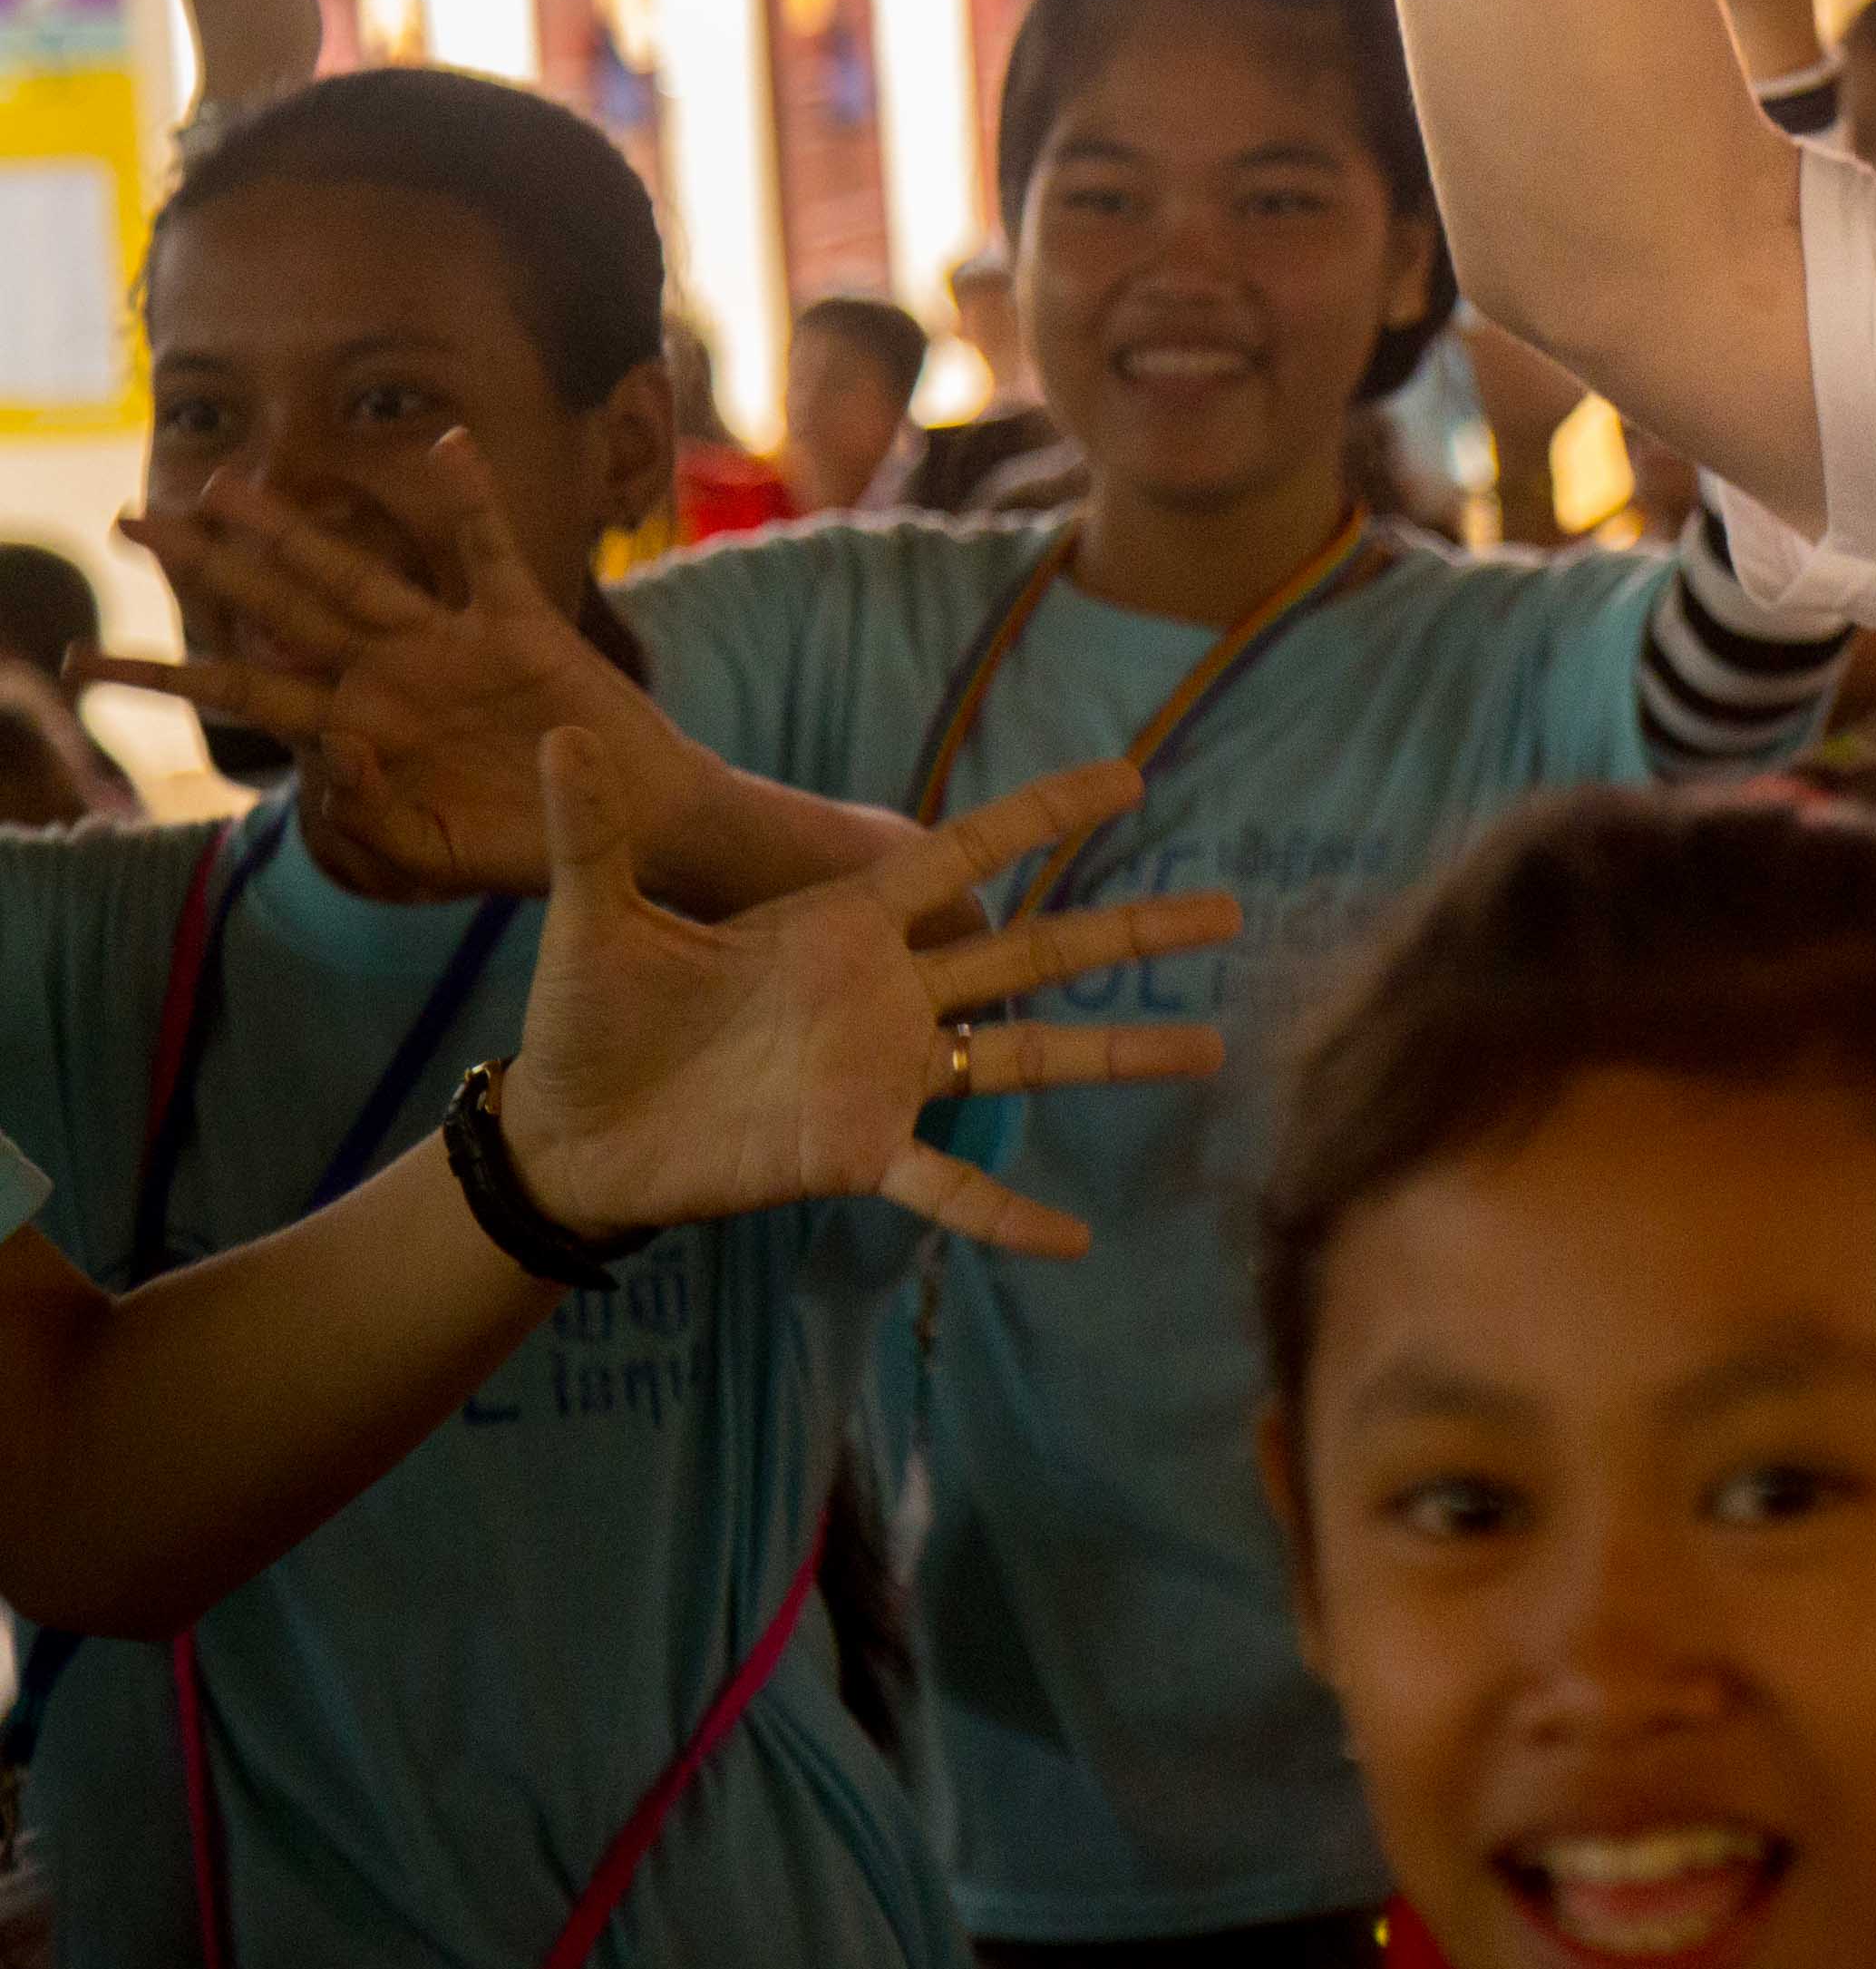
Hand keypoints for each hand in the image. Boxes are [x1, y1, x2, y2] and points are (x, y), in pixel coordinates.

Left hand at [92, 433, 685, 898]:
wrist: (624, 829)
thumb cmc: (525, 847)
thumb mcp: (432, 853)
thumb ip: (372, 812)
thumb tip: (337, 749)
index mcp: (356, 732)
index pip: (241, 691)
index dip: (162, 673)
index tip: (79, 660)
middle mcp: (387, 676)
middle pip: (278, 609)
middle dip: (203, 567)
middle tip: (129, 519)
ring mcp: (450, 646)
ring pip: (356, 573)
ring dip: (295, 528)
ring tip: (232, 482)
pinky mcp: (521, 627)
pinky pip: (488, 555)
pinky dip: (472, 500)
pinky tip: (448, 446)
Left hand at [501, 736, 1235, 1258]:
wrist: (566, 1131)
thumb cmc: (587, 1018)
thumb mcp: (593, 914)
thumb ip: (594, 828)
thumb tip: (555, 730)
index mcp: (844, 924)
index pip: (964, 854)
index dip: (1045, 814)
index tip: (1129, 776)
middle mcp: (888, 994)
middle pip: (1036, 952)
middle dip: (1132, 929)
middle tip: (1227, 907)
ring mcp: (885, 1075)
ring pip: (1029, 1057)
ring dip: (1118, 1054)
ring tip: (1211, 1046)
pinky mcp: (857, 1150)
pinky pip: (951, 1184)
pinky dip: (1008, 1212)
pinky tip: (1075, 1238)